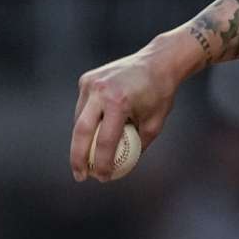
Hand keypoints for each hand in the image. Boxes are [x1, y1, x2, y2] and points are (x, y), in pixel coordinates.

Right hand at [70, 31, 197, 181]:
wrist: (158, 61)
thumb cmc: (160, 94)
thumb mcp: (155, 123)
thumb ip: (138, 145)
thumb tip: (122, 169)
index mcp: (119, 102)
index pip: (104, 141)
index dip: (102, 163)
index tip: (103, 178)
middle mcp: (100, 91)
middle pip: (80, 132)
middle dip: (78, 158)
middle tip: (81, 176)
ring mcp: (90, 83)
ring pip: (79, 119)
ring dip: (82, 140)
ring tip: (89, 157)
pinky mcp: (86, 79)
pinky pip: (83, 107)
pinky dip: (86, 121)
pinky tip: (94, 132)